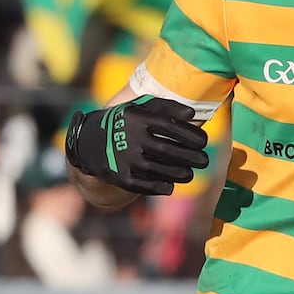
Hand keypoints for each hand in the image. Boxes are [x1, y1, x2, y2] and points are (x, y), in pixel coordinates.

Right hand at [65, 95, 208, 195]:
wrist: (89, 142)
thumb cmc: (126, 120)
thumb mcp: (141, 106)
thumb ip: (167, 106)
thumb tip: (192, 114)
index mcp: (138, 118)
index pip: (171, 127)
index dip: (191, 135)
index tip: (204, 141)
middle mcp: (131, 138)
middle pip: (168, 150)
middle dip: (191, 157)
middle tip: (204, 160)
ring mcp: (124, 159)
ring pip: (159, 169)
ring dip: (180, 173)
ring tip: (190, 172)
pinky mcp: (119, 176)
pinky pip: (145, 185)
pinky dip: (161, 186)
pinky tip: (171, 185)